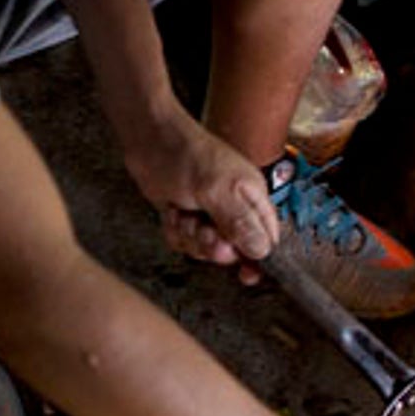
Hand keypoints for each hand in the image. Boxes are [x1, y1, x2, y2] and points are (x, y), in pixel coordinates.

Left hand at [121, 108, 278, 265]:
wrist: (147, 140)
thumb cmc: (184, 155)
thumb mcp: (216, 190)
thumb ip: (239, 222)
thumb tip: (263, 251)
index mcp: (253, 197)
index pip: (267, 238)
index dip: (258, 258)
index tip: (245, 274)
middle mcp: (235, 207)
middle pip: (234, 250)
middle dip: (212, 245)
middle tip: (201, 228)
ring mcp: (210, 213)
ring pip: (206, 249)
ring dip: (190, 236)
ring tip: (183, 212)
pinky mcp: (189, 217)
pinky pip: (186, 242)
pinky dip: (175, 232)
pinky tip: (171, 212)